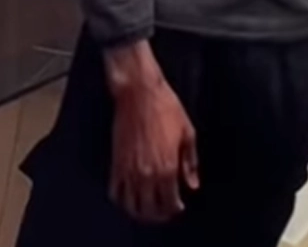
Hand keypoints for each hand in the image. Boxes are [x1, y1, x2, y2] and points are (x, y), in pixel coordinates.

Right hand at [105, 45, 198, 222]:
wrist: (139, 94)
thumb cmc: (167, 109)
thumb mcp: (188, 133)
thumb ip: (190, 162)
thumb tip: (192, 184)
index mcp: (168, 167)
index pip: (169, 202)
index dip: (174, 209)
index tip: (178, 207)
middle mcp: (147, 174)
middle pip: (149, 209)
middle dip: (158, 214)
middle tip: (163, 211)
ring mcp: (129, 170)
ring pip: (131, 205)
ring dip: (139, 211)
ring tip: (147, 208)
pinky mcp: (116, 163)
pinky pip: (115, 191)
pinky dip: (122, 199)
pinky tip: (130, 197)